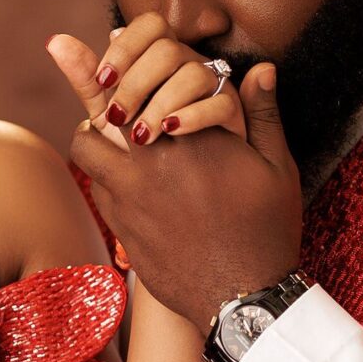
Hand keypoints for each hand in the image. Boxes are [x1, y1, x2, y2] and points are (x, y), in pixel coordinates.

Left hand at [47, 25, 304, 332]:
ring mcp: (129, 196)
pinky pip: (97, 188)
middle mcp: (153, 160)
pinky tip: (130, 183)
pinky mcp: (118, 227)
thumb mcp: (276, 168)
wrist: (241, 299)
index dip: (126, 67)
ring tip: (118, 141)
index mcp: (192, 136)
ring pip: (87, 148)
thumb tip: (260, 68)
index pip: (144, 81)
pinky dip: (105, 178)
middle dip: (106, 101)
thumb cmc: (265, 230)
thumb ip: (262, 114)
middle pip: (102, 110)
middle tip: (115, 100)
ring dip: (97, 140)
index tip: (119, 62)